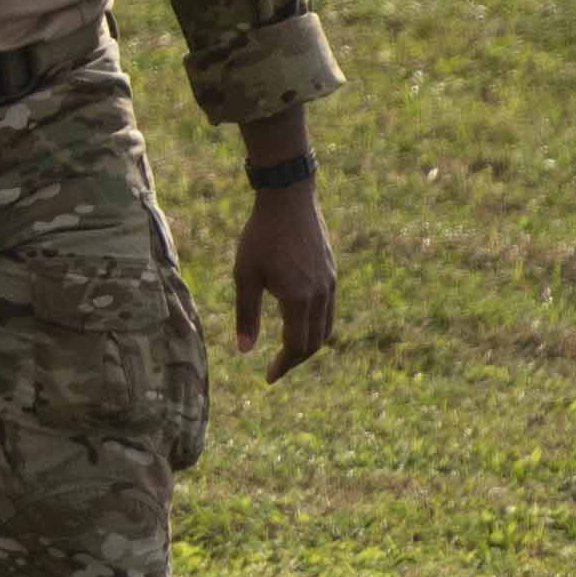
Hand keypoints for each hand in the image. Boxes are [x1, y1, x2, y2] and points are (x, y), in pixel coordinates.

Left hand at [235, 174, 340, 373]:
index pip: (296, 346)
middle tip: (276, 368)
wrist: (289, 199)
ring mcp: (329, 284)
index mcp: (298, 298)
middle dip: (295, 359)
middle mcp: (320, 295)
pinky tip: (298, 324)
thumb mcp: (245, 275)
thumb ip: (246, 315)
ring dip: (308, 345)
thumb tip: (244, 351)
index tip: (268, 377)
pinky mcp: (331, 273)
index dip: (283, 365)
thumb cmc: (261, 235)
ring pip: (325, 328)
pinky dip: (316, 326)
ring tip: (288, 351)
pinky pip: (328, 310)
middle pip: (314, 342)